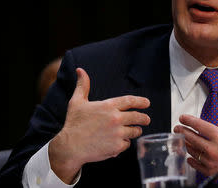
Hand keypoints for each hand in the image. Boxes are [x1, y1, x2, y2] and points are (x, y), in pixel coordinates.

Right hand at [49, 68, 150, 183]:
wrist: (70, 147)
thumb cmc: (73, 123)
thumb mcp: (77, 102)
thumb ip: (83, 85)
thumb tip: (80, 70)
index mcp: (108, 106)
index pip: (130, 101)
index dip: (140, 101)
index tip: (147, 103)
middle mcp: (115, 118)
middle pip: (137, 117)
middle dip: (144, 118)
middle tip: (147, 120)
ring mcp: (117, 133)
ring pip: (135, 131)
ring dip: (135, 131)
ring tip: (134, 131)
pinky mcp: (117, 146)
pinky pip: (128, 144)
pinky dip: (124, 143)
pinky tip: (118, 143)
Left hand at [173, 98, 217, 177]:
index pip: (198, 125)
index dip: (188, 120)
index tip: (183, 118)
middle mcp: (213, 149)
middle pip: (191, 137)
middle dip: (182, 131)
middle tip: (177, 128)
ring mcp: (211, 162)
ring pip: (193, 151)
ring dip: (187, 144)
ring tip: (183, 140)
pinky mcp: (212, 172)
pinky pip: (197, 165)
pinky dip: (192, 160)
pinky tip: (190, 158)